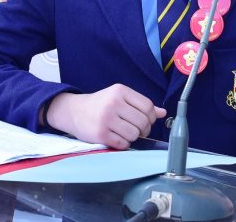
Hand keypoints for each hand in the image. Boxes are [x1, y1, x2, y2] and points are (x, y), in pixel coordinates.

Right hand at [45, 84, 165, 148]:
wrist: (73, 111)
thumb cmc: (100, 104)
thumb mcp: (119, 98)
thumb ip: (140, 104)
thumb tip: (162, 113)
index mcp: (120, 91)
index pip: (147, 106)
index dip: (151, 117)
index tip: (147, 121)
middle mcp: (113, 103)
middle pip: (142, 121)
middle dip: (144, 129)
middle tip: (138, 130)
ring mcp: (106, 119)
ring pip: (134, 134)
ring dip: (133, 137)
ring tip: (126, 133)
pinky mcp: (100, 133)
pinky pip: (122, 143)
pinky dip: (123, 143)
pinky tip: (117, 138)